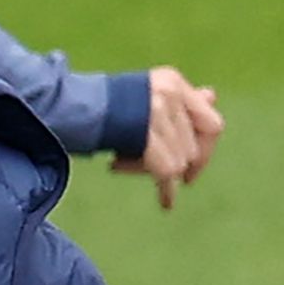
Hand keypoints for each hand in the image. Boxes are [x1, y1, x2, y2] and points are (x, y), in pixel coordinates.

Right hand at [110, 65, 223, 208]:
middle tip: (159, 173)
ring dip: (159, 171)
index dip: (207, 150)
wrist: (71, 108)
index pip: (212, 123)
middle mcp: (168, 94)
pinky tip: (165, 202)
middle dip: (178, 165)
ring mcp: (156, 113)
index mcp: (173, 82)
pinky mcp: (146, 135)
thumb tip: (211, 96)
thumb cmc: (108, 106)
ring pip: (180, 162)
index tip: (193, 168)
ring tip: (125, 164)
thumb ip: (181, 101)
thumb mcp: (148, 96)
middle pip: (193, 148)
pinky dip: (167, 191)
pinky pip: (169, 173)